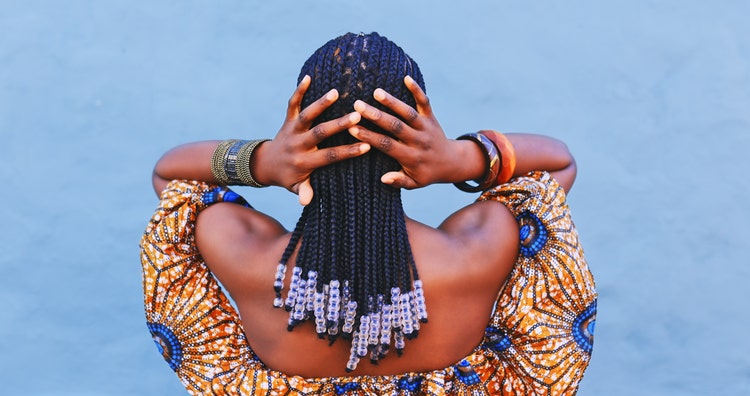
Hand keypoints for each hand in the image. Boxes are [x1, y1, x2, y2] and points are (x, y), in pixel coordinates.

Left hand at [256, 75, 369, 204]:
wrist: (266, 164)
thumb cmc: (288, 177)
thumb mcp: (296, 187)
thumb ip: (303, 192)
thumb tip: (305, 202)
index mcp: (304, 162)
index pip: (329, 157)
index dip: (348, 152)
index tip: (367, 146)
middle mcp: (298, 144)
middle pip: (319, 133)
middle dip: (338, 125)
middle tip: (356, 116)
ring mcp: (292, 131)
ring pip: (305, 116)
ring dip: (319, 104)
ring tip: (335, 92)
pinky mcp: (287, 120)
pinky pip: (292, 104)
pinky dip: (298, 91)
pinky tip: (308, 77)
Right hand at [349, 76, 479, 188]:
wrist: (451, 162)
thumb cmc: (426, 174)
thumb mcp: (414, 184)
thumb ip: (399, 182)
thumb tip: (383, 179)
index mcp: (411, 157)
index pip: (387, 146)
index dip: (370, 137)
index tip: (353, 129)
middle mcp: (418, 140)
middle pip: (396, 126)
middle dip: (376, 116)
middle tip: (358, 105)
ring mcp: (426, 127)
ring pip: (408, 113)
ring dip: (393, 102)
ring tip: (376, 92)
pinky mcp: (431, 117)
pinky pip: (425, 102)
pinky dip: (417, 90)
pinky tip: (406, 78)